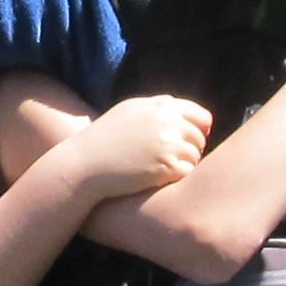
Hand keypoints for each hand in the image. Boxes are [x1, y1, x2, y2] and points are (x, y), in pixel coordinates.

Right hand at [64, 95, 210, 198]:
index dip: (201, 130)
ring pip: (195, 156)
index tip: (193, 140)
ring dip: (184, 165)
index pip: (200, 116)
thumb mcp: (129, 112)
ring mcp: (167, 144)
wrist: (84, 164)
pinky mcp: (165, 167)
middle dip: (191, 149)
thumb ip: (157, 108)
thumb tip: (183, 112)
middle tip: (173, 159)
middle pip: (199, 137)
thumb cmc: (104, 139)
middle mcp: (167, 122)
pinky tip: (159, 179)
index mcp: (160, 106)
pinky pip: (187, 172)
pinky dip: (177, 177)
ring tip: (162, 169)